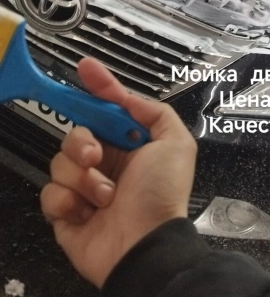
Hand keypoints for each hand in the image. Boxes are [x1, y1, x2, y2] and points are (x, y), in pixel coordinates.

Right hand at [40, 58, 196, 287]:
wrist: (145, 246)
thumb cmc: (162, 194)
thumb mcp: (175, 143)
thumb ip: (153, 112)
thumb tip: (126, 95)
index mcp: (129, 145)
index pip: (108, 109)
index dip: (98, 87)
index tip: (86, 67)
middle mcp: (106, 163)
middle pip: (76, 133)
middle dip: (82, 142)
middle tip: (97, 156)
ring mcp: (84, 188)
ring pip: (60, 161)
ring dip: (84, 178)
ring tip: (105, 196)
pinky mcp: (66, 213)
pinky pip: (50, 192)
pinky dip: (68, 200)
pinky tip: (87, 211)